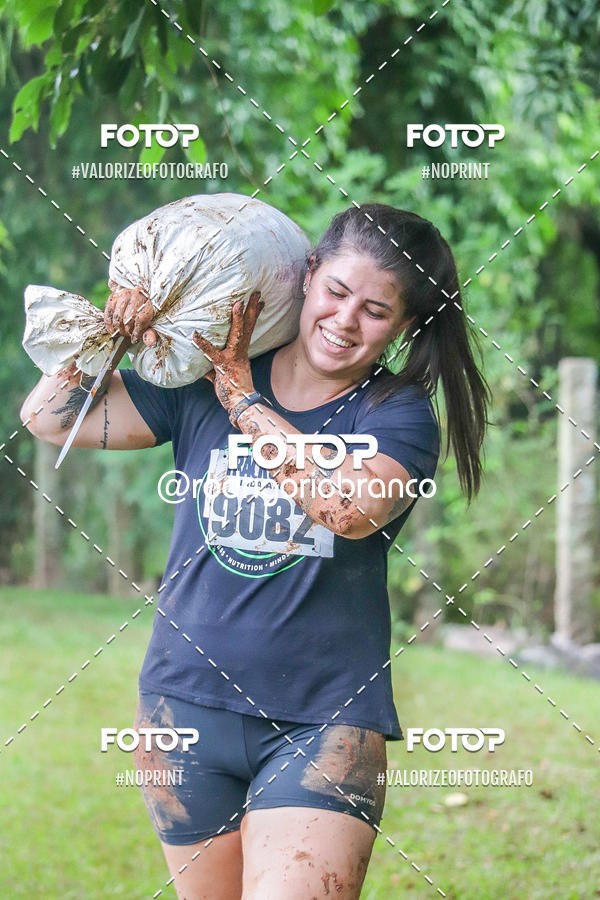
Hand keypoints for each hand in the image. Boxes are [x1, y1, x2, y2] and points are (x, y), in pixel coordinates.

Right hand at [104, 288, 156, 345]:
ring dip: (118, 329)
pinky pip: (108, 315)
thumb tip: (150, 343)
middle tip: (128, 335)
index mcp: (147, 302)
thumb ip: (151, 333)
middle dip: (127, 331)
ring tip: (122, 332)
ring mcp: (122, 295)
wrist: (137, 296)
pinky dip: (109, 325)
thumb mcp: (151, 322)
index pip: (140, 319)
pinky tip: (113, 330)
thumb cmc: (144, 312)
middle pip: (127, 319)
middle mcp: (135, 295)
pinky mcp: (112, 298)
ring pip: (117, 318)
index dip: (136, 332)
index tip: (135, 338)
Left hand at [193, 291, 263, 420]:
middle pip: (249, 327)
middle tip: (256, 293)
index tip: (259, 301)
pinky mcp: (222, 366)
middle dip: (252, 309)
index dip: (253, 315)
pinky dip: (202, 344)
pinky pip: (211, 353)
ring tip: (238, 303)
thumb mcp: (223, 376)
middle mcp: (240, 352)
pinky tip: (195, 335)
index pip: (249, 330)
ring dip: (238, 319)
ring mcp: (233, 357)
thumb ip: (212, 370)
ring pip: (238, 334)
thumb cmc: (233, 391)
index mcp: (241, 352)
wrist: (240, 403)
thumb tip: (202, 369)